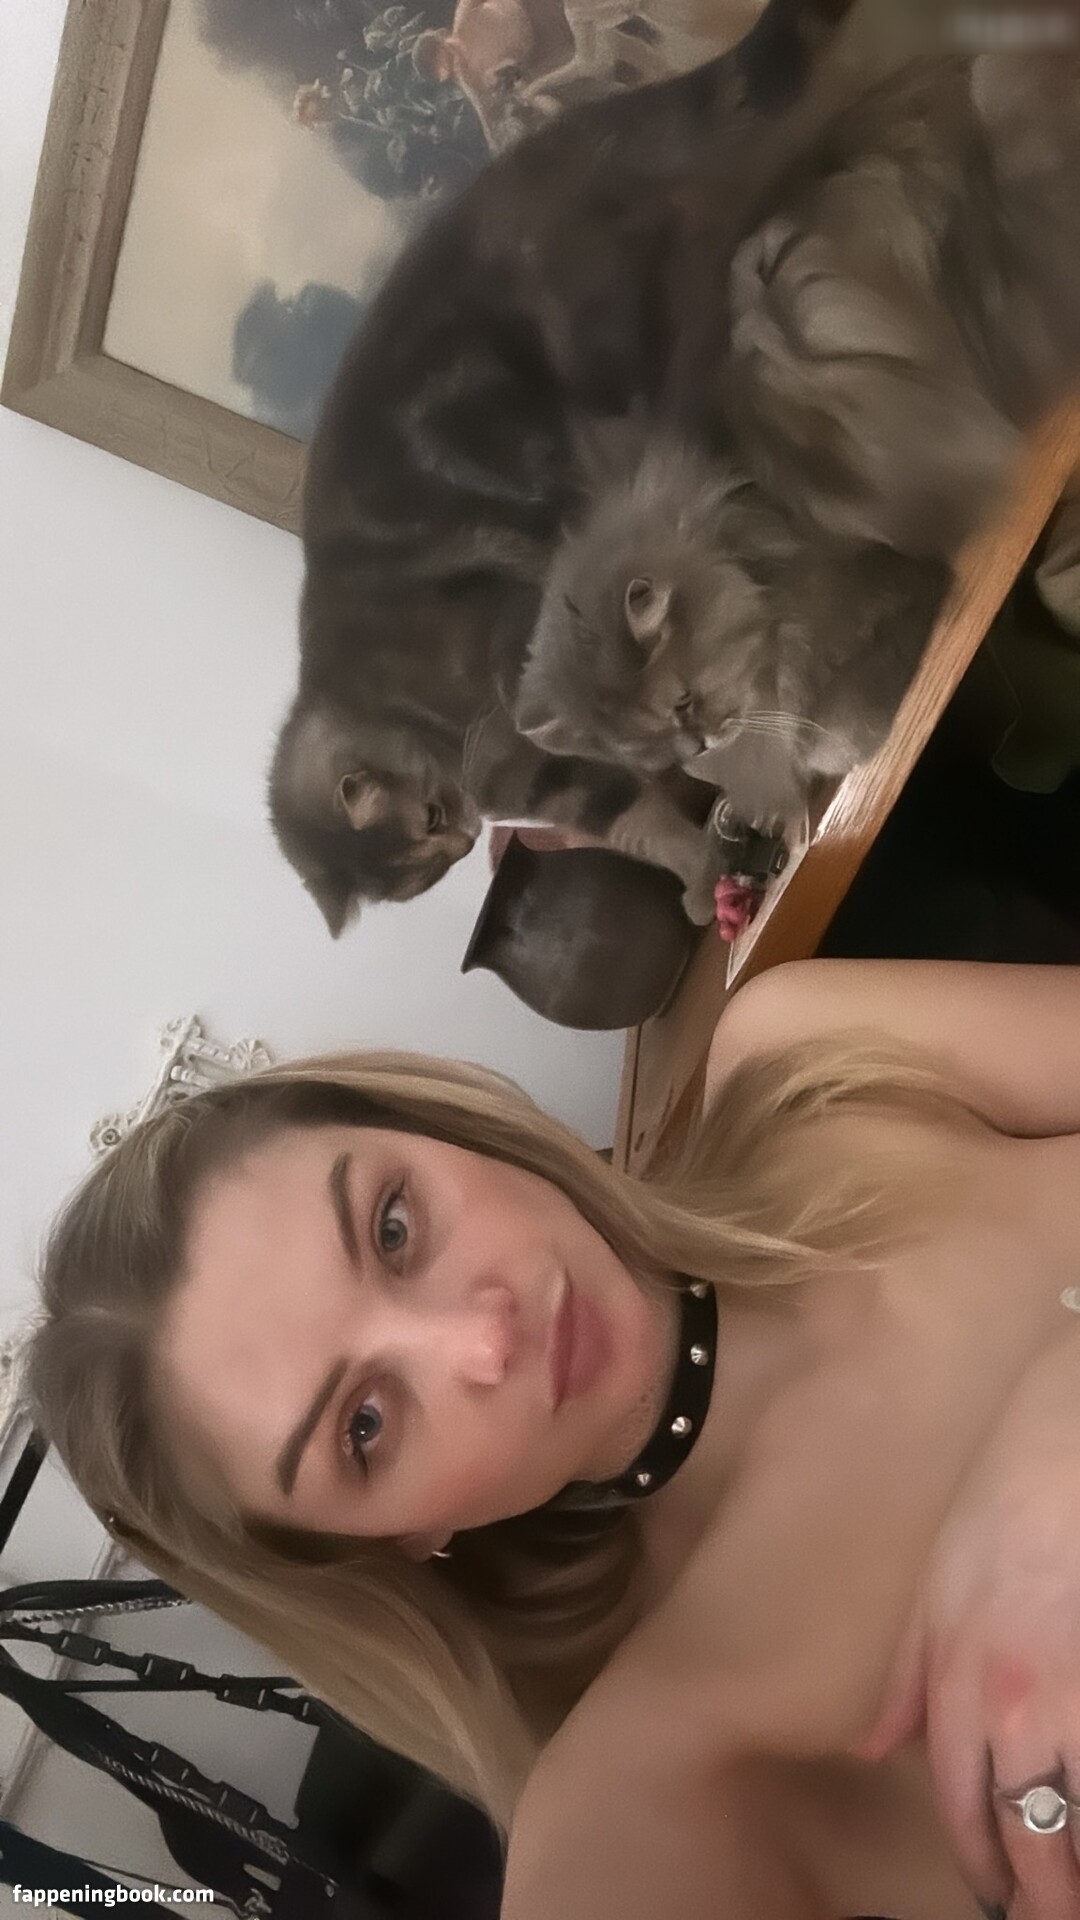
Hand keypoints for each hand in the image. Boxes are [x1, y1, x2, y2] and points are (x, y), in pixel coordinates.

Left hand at [859, 1329, 1079, 1919]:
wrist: (1074, 1441)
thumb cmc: (1005, 1501)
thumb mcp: (938, 1582)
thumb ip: (910, 1674)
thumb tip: (876, 1747)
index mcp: (964, 1681)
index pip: (969, 1811)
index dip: (988, 1871)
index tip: (1002, 1902)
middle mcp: (1024, 1705)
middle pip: (1037, 1839)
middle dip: (1046, 1894)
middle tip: (1049, 1914)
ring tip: (1076, 1892)